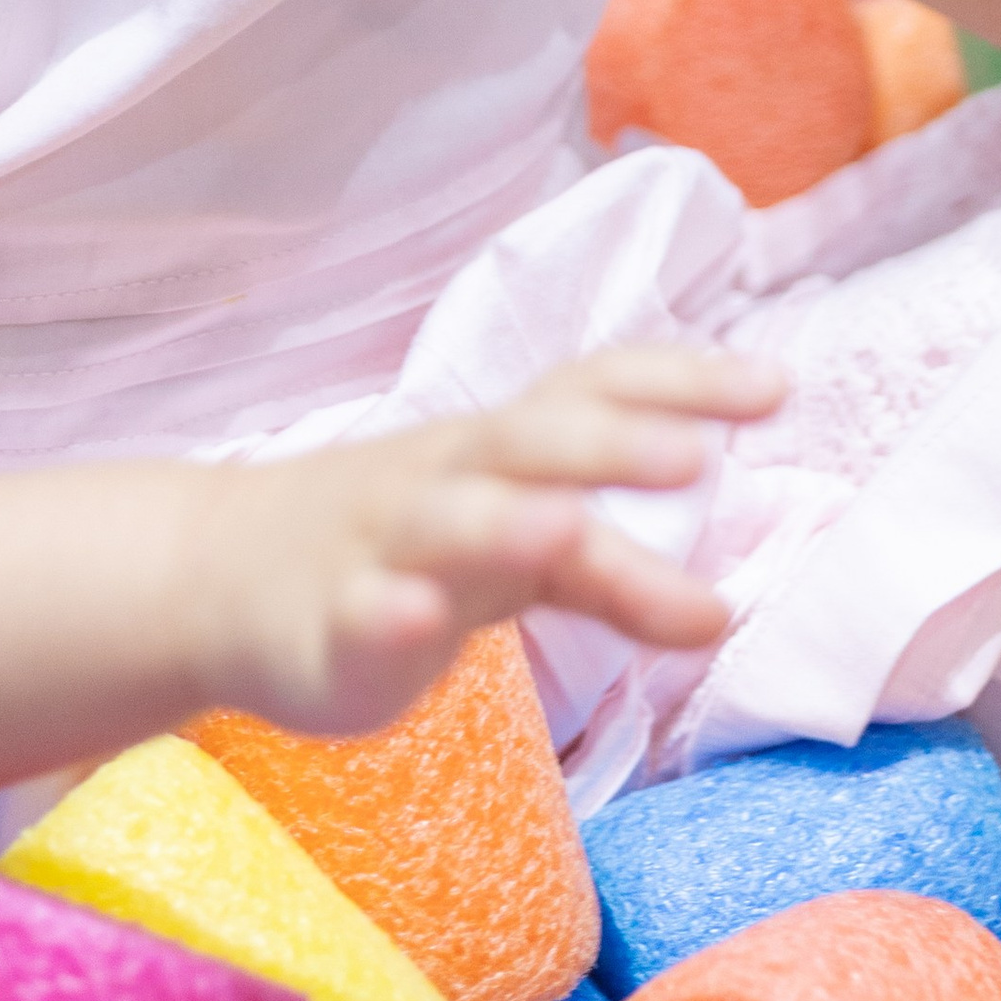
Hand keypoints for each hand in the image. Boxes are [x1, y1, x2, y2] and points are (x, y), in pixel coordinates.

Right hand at [189, 344, 784, 739]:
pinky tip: (412, 617)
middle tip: (694, 457)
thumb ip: (616, 576)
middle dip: (609, 443)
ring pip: (446, 519)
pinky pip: (355, 608)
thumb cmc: (403, 546)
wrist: (223, 575)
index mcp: (500, 446)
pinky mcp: (324, 619)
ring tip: (569, 526)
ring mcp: (382, 542)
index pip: (595, 388)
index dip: (682, 381)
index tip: (776, 386)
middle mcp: (447, 475)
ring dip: (507, 516)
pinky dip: (384, 609)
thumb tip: (723, 611)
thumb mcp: (516, 552)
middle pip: (530, 441)